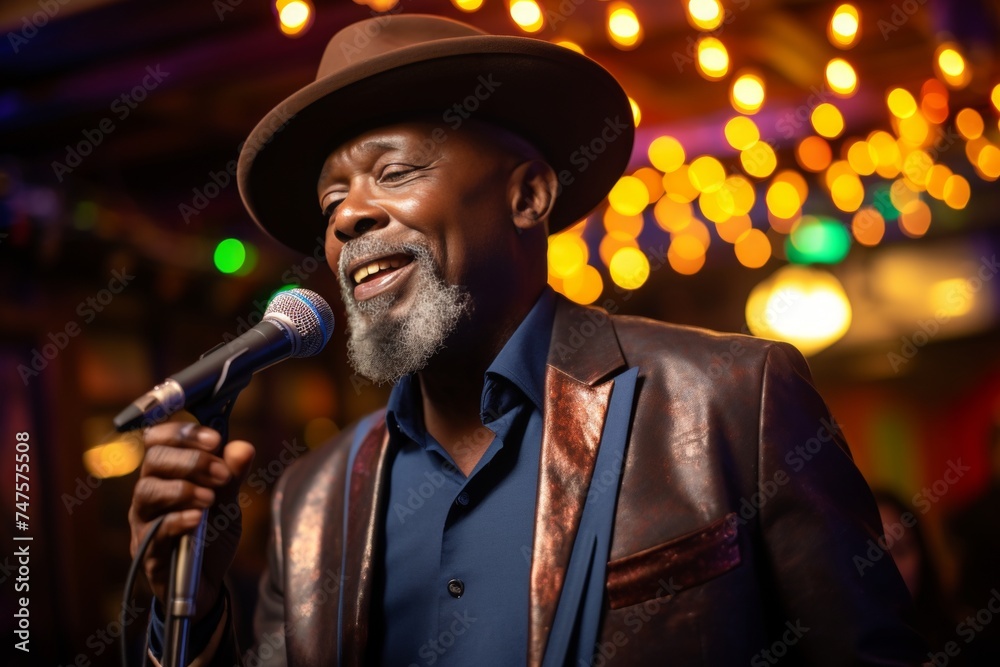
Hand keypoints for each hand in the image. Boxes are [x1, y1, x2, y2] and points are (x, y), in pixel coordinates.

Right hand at [128, 422, 254, 622]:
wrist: (207, 583)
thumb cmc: (210, 536)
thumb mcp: (228, 503)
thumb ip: (232, 476)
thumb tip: (243, 447)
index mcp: (166, 475)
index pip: (160, 440)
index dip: (184, 433)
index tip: (215, 439)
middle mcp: (150, 494)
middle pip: (154, 460)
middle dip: (192, 460)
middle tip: (222, 474)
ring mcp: (145, 522)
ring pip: (148, 491)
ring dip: (183, 488)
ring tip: (211, 498)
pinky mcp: (148, 551)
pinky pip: (154, 530)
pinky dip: (178, 520)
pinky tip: (198, 520)